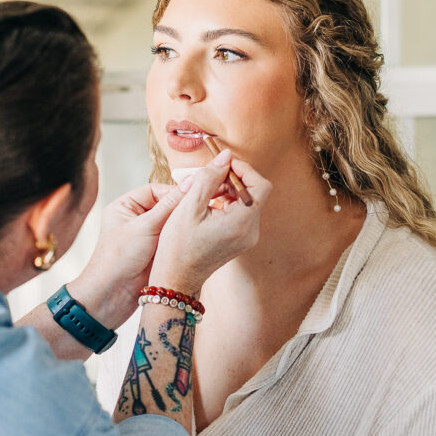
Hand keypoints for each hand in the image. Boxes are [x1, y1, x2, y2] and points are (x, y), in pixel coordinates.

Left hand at [68, 180, 192, 331]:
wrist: (111, 295)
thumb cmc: (117, 259)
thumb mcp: (144, 227)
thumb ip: (169, 205)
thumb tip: (190, 184)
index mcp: (125, 206)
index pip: (156, 190)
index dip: (175, 192)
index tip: (195, 195)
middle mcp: (136, 219)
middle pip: (167, 206)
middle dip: (182, 209)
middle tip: (202, 209)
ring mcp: (148, 236)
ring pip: (173, 224)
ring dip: (184, 225)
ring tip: (199, 225)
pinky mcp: (157, 252)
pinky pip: (175, 240)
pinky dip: (184, 239)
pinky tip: (195, 239)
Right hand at [150, 150, 269, 292]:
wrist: (175, 278)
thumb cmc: (178, 246)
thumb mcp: (189, 206)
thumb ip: (209, 177)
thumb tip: (225, 156)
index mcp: (241, 223)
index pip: (260, 185)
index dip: (244, 169)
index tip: (222, 164)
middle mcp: (250, 231)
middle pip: (253, 192)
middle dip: (231, 178)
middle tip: (207, 177)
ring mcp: (247, 237)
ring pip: (246, 201)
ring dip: (227, 189)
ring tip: (203, 191)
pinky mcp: (240, 240)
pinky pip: (240, 212)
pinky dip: (226, 202)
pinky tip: (206, 204)